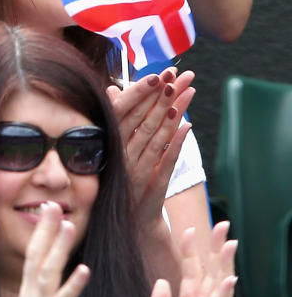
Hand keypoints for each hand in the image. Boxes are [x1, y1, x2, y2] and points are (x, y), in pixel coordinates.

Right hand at [8, 202, 90, 296]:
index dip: (41, 230)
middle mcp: (31, 292)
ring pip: (49, 270)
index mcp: (28, 288)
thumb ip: (42, 290)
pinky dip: (73, 283)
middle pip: (37, 254)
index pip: (33, 252)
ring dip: (59, 247)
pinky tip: (84, 269)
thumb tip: (50, 273)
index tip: (48, 208)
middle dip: (46, 229)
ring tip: (69, 225)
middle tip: (52, 205)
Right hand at [107, 68, 193, 227]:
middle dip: (164, 94)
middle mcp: (119, 154)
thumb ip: (116, 117)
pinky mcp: (151, 186)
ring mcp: (135, 171)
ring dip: (173, 112)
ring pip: (156, 136)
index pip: (124, 109)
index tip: (159, 74)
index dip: (142, 90)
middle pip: (144, 118)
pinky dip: (177, 143)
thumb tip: (115, 90)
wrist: (125, 222)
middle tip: (180, 74)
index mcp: (107, 141)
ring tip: (188, 91)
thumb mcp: (111, 146)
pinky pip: (166, 161)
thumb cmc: (117, 179)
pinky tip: (188, 126)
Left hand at [141, 223, 237, 296]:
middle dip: (214, 250)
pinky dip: (220, 296)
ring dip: (222, 265)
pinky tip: (228, 279)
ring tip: (229, 242)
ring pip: (214, 288)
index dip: (192, 252)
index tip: (192, 229)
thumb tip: (163, 282)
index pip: (191, 274)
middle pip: (207, 275)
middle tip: (222, 225)